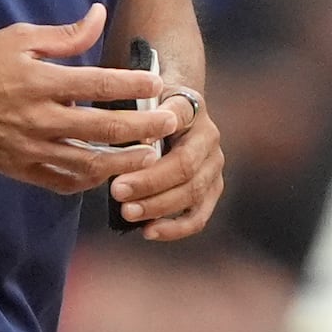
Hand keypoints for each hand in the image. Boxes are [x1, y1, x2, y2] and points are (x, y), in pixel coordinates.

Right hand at [0, 4, 174, 193]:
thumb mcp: (19, 37)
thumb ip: (66, 34)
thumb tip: (101, 14)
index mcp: (40, 82)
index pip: (100, 85)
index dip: (134, 85)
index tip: (158, 84)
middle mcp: (38, 119)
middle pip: (103, 129)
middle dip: (143, 128)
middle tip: (171, 124)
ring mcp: (28, 149)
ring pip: (87, 164)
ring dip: (123, 162)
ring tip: (150, 156)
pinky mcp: (18, 169)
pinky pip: (61, 183)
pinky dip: (87, 181)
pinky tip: (106, 174)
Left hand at [109, 92, 224, 240]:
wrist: (172, 114)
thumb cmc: (147, 109)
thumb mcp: (139, 99)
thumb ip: (134, 115)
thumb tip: (130, 143)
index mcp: (189, 106)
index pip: (178, 113)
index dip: (156, 129)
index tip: (135, 142)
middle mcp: (208, 136)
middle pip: (185, 163)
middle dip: (150, 181)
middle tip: (117, 190)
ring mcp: (214, 165)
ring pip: (193, 192)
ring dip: (158, 206)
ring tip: (127, 212)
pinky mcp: (212, 189)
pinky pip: (198, 216)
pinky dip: (175, 228)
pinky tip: (149, 231)